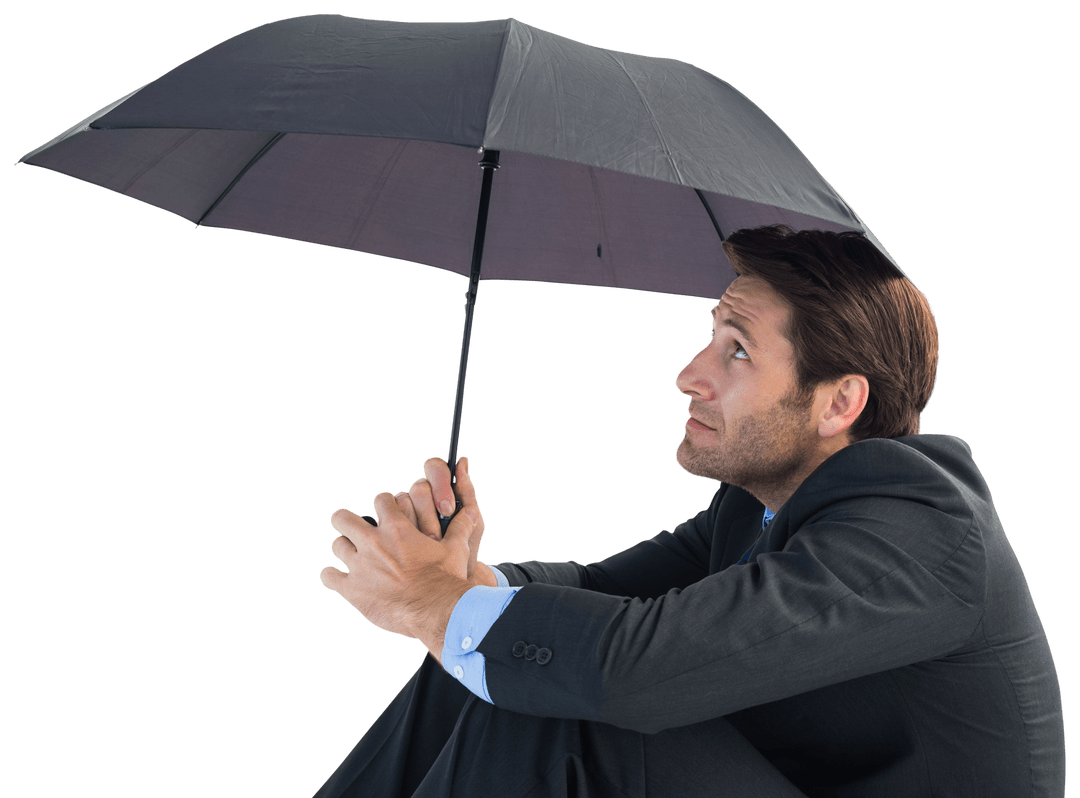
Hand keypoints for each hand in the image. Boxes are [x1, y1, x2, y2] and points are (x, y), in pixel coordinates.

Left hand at [320, 491, 479, 657]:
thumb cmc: (447, 579)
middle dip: (349, 523)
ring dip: (345, 549)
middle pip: (343, 518)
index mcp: (397, 528)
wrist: (436, 611)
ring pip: (337, 545)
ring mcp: (360, 565)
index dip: (385, 505)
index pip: (381, 500)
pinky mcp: (352, 589)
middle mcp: (373, 542)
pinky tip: (342, 580)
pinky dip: (333, 577)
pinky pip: (329, 577)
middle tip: (359, 532)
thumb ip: (460, 527)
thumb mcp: (457, 549)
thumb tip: (470, 512)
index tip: (389, 515)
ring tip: (355, 558)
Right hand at [396, 457, 492, 584]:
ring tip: (425, 549)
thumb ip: (467, 494)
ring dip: (414, 527)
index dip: (440, 484)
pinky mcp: (387, 534)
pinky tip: (407, 552)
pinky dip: (395, 536)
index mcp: (440, 493)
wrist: (449, 589)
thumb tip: (462, 461)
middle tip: (436, 534)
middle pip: (418, 488)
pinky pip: (382, 522)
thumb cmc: (463, 556)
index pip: (435, 469)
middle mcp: (420, 501)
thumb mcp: (472, 527)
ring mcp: (401, 517)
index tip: (447, 509)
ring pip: (399, 502)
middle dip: (429, 512)